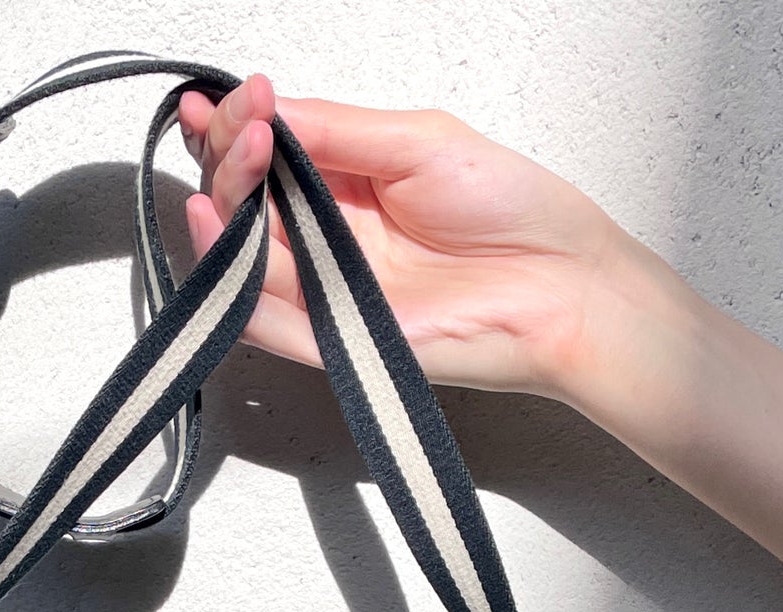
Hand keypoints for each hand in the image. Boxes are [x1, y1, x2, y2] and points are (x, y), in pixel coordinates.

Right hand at [177, 75, 653, 399]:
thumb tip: (269, 110)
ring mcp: (329, 291)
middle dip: (229, 158)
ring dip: (224, 210)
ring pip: (244, 260)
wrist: (561, 287)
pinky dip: (234, 284)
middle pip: (243, 205)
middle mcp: (329, 239)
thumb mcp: (418, 140)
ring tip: (239, 162)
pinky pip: (267, 322)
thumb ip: (338, 129)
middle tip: (248, 130)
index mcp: (346, 183)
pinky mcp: (336, 342)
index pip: (266, 155)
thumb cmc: (513, 215)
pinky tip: (222, 236)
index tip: (241, 98)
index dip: (238, 125)